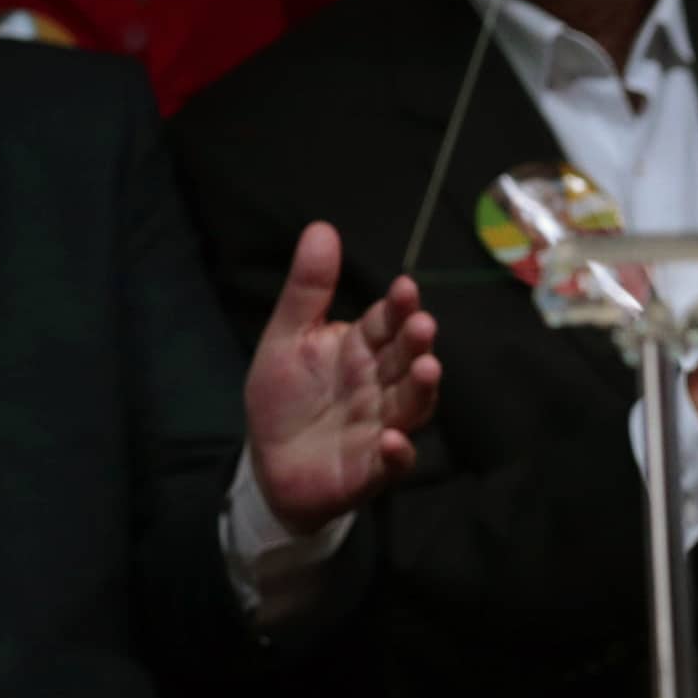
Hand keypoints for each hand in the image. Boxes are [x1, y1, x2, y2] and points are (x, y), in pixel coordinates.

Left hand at [243, 223, 442, 535]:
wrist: (269, 467)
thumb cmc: (284, 399)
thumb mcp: (287, 339)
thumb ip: (307, 290)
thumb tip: (321, 227)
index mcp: (362, 350)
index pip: (385, 323)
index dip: (397, 307)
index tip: (404, 288)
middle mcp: (380, 385)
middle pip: (406, 360)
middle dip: (416, 342)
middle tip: (420, 324)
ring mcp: (381, 427)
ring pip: (411, 405)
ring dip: (422, 389)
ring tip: (428, 368)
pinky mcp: (372, 470)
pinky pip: (393, 463)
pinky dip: (398, 454)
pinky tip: (391, 440)